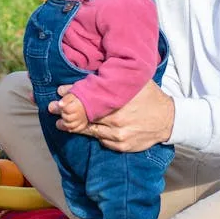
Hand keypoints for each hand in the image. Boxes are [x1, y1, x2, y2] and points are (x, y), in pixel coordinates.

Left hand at [51, 81, 173, 152]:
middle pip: (85, 116)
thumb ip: (115, 78)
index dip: (72, 95)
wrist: (168, 120)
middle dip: (66, 112)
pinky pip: (101, 140)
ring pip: (90, 131)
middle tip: (51, 108)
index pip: (89, 99)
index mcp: (119, 101)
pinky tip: (84, 130)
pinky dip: (93, 134)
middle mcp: (116, 119)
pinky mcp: (121, 146)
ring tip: (59, 123)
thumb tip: (92, 72)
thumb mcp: (134, 82)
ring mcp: (118, 135)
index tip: (59, 93)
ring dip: (74, 126)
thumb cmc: (149, 97)